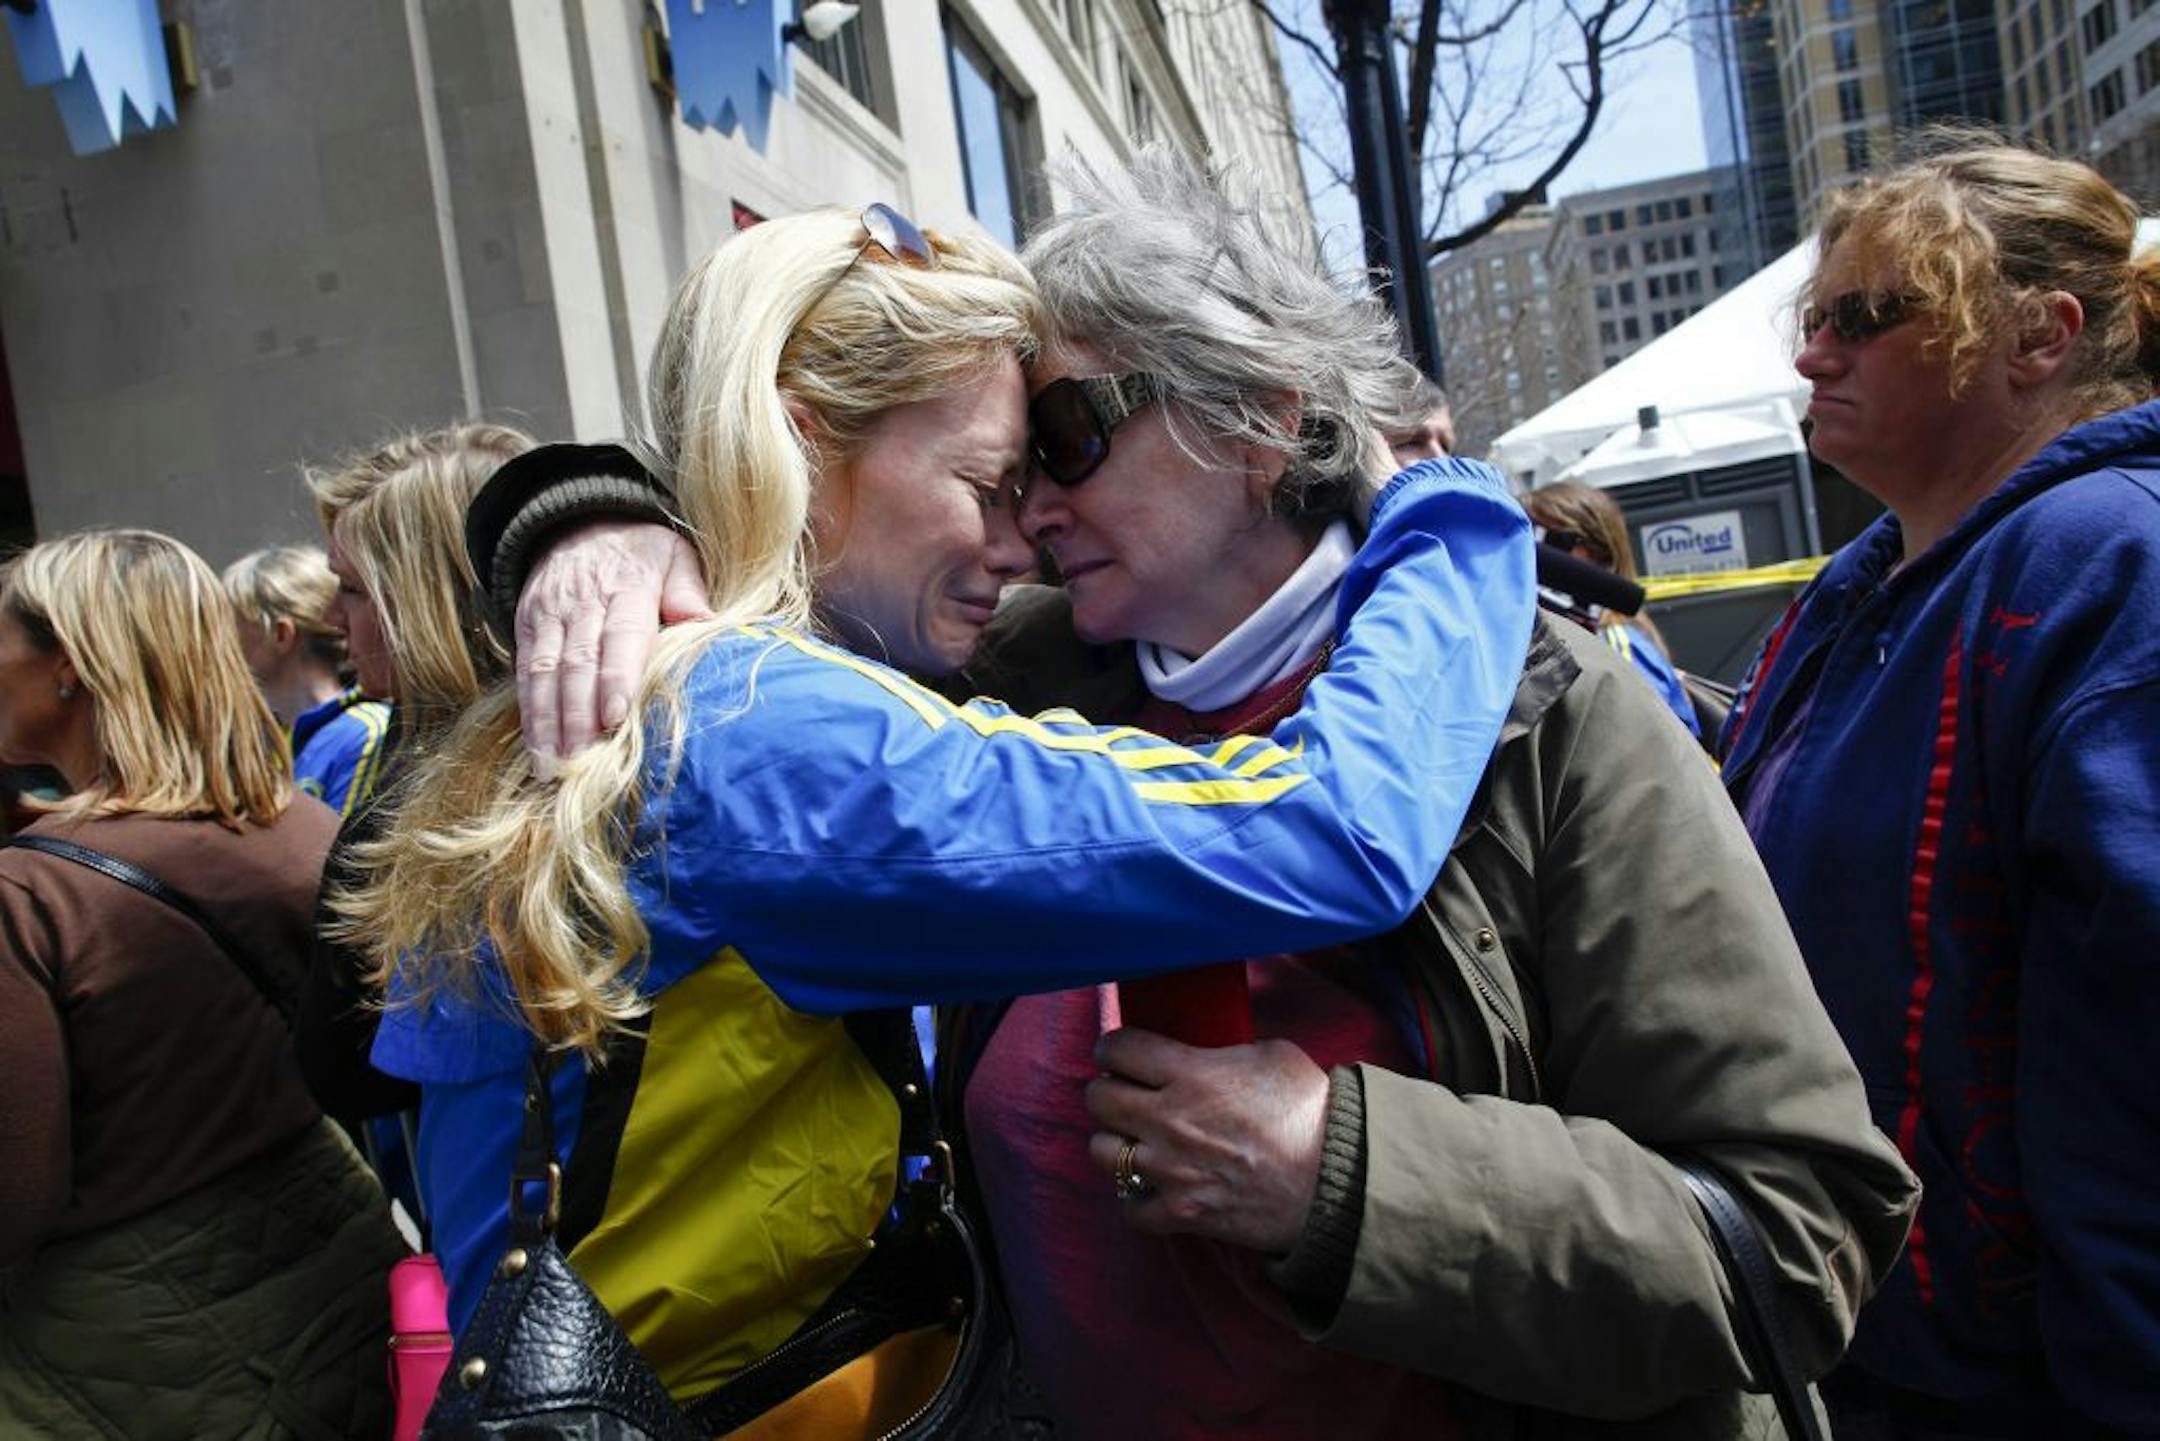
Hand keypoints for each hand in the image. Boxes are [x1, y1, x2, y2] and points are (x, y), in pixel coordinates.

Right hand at [517, 522, 712, 764]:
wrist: (579, 520)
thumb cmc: (642, 552)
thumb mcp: (673, 555)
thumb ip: (687, 590)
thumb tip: (705, 623)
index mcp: (627, 587)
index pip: (620, 635)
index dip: (616, 677)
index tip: (615, 718)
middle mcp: (582, 603)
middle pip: (577, 662)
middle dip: (578, 715)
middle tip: (583, 761)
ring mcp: (550, 616)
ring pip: (545, 672)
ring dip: (548, 722)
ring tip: (554, 767)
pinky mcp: (527, 627)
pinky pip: (525, 672)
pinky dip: (529, 713)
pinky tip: (537, 749)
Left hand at [1083, 1028, 1330, 1254]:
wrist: (1337, 1180)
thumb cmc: (1310, 1110)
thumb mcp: (1271, 1054)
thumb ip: (1222, 1051)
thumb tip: (1201, 1055)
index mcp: (1190, 1073)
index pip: (1117, 1048)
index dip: (1114, 1047)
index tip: (1123, 1054)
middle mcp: (1169, 1119)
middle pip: (1097, 1098)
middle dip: (1109, 1090)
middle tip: (1129, 1094)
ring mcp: (1171, 1170)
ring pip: (1101, 1151)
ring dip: (1116, 1142)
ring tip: (1139, 1141)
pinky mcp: (1181, 1212)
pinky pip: (1129, 1207)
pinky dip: (1136, 1199)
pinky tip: (1154, 1187)